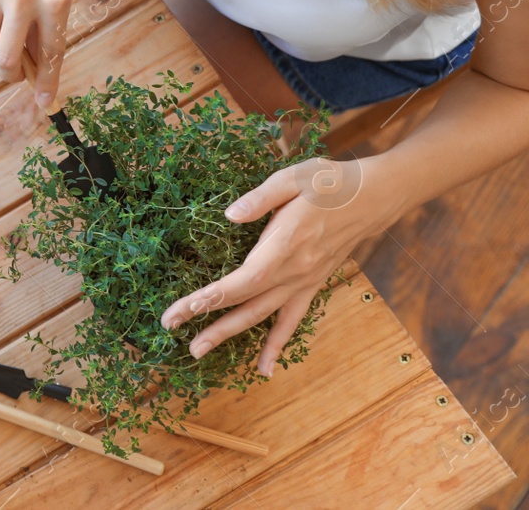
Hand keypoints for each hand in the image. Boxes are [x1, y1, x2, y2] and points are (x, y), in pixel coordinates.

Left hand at [158, 158, 393, 374]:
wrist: (373, 198)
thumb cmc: (329, 183)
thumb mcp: (293, 178)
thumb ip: (260, 198)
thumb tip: (229, 215)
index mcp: (285, 245)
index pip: (245, 279)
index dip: (216, 296)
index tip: (187, 307)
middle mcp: (294, 271)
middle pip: (247, 304)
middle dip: (209, 320)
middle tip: (173, 331)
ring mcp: (303, 282)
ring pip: (263, 317)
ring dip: (230, 335)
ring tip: (197, 352)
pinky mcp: (310, 284)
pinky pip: (291, 321)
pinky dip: (277, 345)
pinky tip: (265, 369)